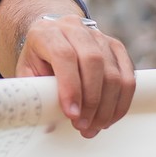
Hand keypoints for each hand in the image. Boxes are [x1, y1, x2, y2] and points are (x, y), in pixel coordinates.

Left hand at [0, 0, 134, 137]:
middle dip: (91, 101)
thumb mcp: (27, 72)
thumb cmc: (38, 60)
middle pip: (93, 62)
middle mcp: (75, 29)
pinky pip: (128, 76)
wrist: (52, 37)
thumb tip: (50, 125)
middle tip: (83, 126)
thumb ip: (35, 93)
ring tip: (94, 127)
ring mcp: (99, 36)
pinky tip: (109, 118)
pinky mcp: (116, 47)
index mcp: (47, 33)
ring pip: (113, 72)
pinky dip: (121, 102)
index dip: (70, 87)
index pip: (64, 56)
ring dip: (106, 106)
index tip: (71, 114)